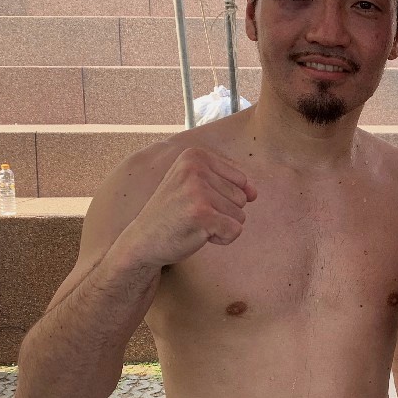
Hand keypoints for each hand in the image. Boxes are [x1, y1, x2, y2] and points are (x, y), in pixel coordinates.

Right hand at [120, 148, 256, 268]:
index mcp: (195, 156)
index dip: (223, 198)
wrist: (142, 241)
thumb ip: (230, 184)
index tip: (195, 201)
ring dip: (221, 225)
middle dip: (222, 213)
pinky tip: (198, 234)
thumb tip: (254, 194)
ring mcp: (198, 191)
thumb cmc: (174, 214)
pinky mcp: (202, 215)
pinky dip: (221, 238)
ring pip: (240, 215)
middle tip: (192, 215)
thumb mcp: (196, 186)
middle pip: (241, 198)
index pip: (240, 180)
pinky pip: (235, 231)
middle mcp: (196, 168)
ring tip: (193, 223)